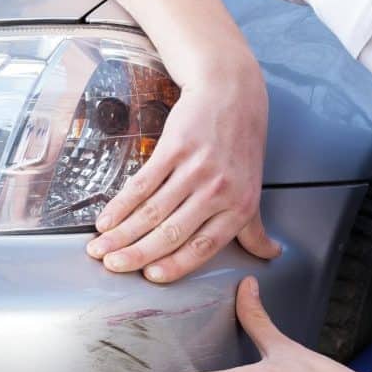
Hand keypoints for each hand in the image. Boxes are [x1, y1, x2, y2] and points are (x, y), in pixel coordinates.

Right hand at [85, 59, 280, 282]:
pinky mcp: (174, 148)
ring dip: (121, 234)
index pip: (203, 246)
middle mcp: (218, 191)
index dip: (175, 265)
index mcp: (239, 207)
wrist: (232, 93)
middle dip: (137, 254)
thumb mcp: (253, 189)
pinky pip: (142, 184)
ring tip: (100, 248)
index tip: (151, 277)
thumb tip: (270, 254)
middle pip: (172, 232)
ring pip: (152, 211)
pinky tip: (106, 219)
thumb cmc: (242, 144)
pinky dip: (121, 204)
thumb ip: (254, 228)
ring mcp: (195, 169)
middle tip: (113, 267)